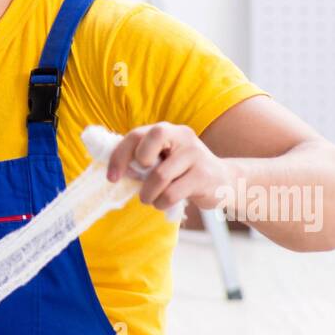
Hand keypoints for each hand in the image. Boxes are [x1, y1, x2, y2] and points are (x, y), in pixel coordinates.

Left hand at [105, 122, 232, 213]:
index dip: (119, 156)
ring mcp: (195, 155)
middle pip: (148, 146)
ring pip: (158, 178)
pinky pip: (171, 194)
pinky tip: (165, 202)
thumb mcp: (162, 161)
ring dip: (148, 195)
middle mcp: (182, 137)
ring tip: (151, 198)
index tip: (112, 177)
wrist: (223, 180)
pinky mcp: (203, 176)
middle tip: (142, 181)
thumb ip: (141, 162)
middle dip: (138, 168)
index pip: (136, 136)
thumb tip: (116, 172)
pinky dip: (161, 203)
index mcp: (167, 131)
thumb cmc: (182, 172)